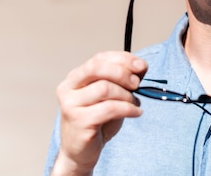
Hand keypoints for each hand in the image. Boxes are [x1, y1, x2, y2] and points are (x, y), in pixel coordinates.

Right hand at [51, 51, 147, 174]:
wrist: (81, 152)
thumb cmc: (97, 121)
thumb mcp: (111, 96)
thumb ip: (122, 80)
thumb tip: (141, 66)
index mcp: (75, 78)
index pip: (99, 58)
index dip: (123, 59)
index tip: (141, 65)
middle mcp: (68, 88)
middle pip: (97, 68)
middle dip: (122, 72)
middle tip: (137, 84)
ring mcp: (70, 105)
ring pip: (104, 88)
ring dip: (126, 95)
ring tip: (134, 103)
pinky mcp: (79, 121)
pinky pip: (109, 108)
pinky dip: (128, 108)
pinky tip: (136, 112)